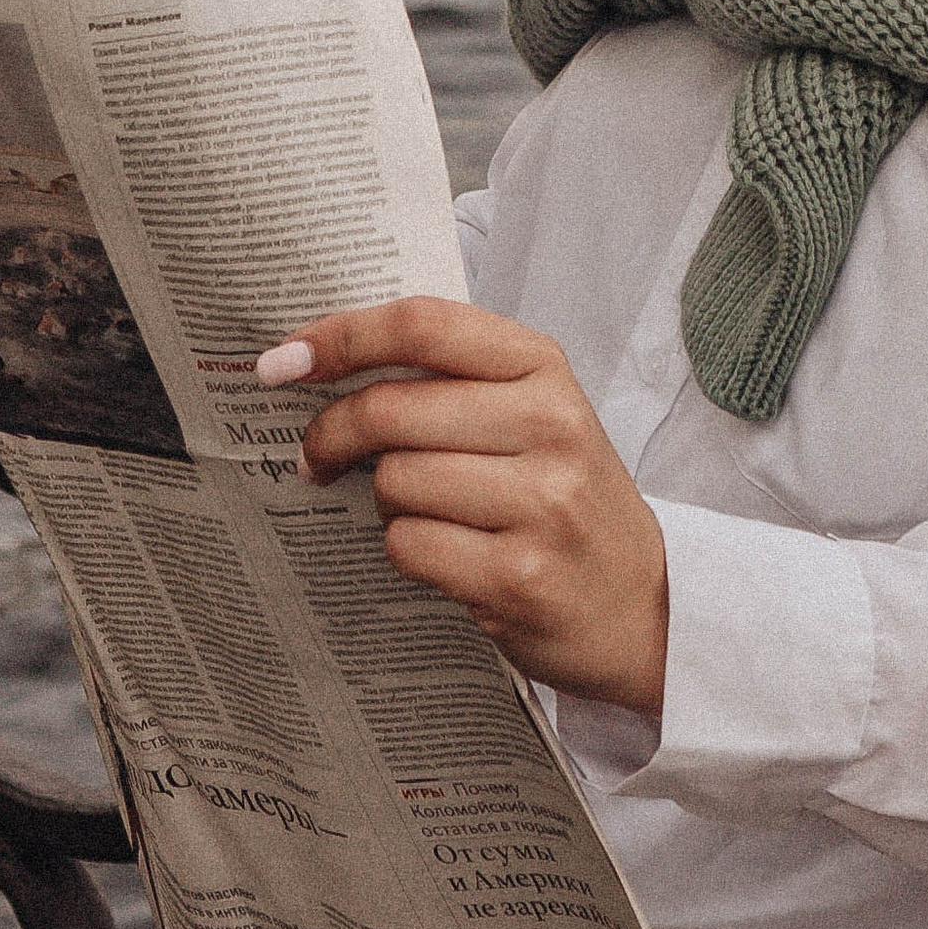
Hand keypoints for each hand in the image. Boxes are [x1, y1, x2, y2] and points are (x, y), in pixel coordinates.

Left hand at [262, 297, 668, 716]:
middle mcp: (550, 424)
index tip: (283, 358)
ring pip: (394, 481)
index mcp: (544, 367)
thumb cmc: (566, 497)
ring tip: (418, 512)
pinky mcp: (519, 575)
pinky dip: (405, 550)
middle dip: (333, 433)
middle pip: (391, 410)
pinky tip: (441, 553)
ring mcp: (540, 502)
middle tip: (316, 456)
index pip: (424, 325)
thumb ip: (452, 381)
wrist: (645, 603)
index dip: (342, 335)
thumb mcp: (533, 414)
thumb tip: (324, 363)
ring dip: (383, 501)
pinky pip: (410, 546)